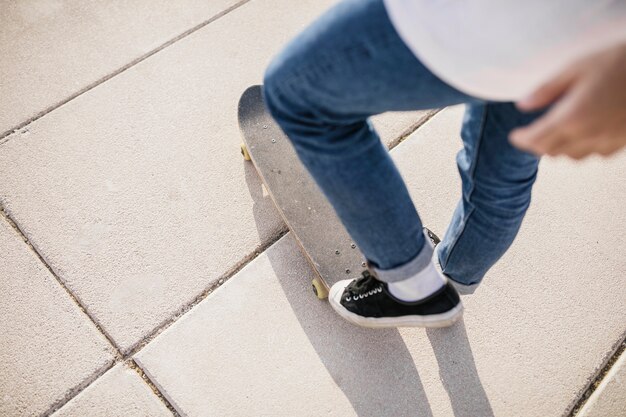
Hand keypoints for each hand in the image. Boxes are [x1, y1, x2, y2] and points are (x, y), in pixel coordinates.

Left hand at [510, 43, 625, 159]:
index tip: (515, 136)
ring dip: (560, 149)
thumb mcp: (576, 67)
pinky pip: (596, 154)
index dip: (521, 140)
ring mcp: (607, 142)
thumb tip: (523, 105)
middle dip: (538, 144)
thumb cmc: (619, 62)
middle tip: (531, 134)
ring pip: (573, 157)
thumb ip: (547, 89)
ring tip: (555, 135)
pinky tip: (584, 134)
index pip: (536, 140)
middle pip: (552, 152)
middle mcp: (588, 135)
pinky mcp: (623, 143)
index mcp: (572, 117)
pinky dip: (583, 148)